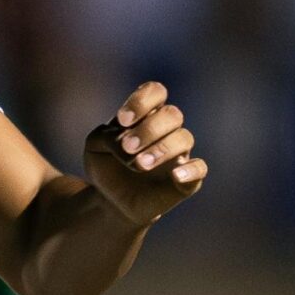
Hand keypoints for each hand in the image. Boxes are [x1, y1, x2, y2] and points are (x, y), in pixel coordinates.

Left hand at [83, 83, 206, 226]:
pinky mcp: (185, 179)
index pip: (156, 92)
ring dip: (161, 149)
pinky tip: (176, 175)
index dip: (142, 101)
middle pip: (172, 114)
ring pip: (184, 138)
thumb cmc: (105, 167)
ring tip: (139, 165)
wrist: (110, 201)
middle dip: (149, 129)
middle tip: (128, 147)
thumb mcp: (94, 146)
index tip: (122, 120)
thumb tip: (127, 144)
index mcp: (145, 116)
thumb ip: (106, 136)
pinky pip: (200, 168)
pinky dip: (190, 170)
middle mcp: (166, 131)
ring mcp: (178, 154)